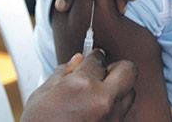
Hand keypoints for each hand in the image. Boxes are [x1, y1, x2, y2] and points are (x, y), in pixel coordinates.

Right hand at [21, 50, 136, 121]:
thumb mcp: (42, 96)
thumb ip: (63, 74)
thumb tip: (77, 60)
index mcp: (82, 87)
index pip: (98, 59)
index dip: (92, 56)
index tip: (91, 57)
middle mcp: (103, 101)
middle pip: (128, 70)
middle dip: (115, 68)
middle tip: (101, 74)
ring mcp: (113, 118)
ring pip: (129, 93)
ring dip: (117, 90)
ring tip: (97, 97)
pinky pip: (122, 113)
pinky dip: (112, 109)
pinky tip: (95, 113)